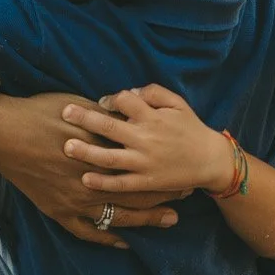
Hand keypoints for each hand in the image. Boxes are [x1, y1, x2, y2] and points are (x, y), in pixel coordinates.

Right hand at [0, 91, 181, 248]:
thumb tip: (129, 122)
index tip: (184, 167)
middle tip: (187, 194)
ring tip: (169, 220)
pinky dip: (109, 238)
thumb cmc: (40, 112)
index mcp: (101, 149)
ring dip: (147, 218)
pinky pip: (89, 232)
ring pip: (120, 215)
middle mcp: (92, 178)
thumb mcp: (80, 106)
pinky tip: (126, 241)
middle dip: (166, 193)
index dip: (166, 167)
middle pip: (139, 191)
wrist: (2, 131)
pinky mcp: (58, 211)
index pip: (143, 163)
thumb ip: (107, 120)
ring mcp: (75, 199)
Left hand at [61, 86, 227, 195]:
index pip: (124, 101)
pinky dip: (103, 182)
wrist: (209, 160)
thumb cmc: (190, 128)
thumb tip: (127, 92)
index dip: (110, 99)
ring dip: (87, 152)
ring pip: (110, 157)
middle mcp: (146, 138)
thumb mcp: (177, 103)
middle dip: (85, 119)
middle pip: (110, 127)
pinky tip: (85, 178)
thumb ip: (153, 92)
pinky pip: (121, 183)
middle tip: (65, 113)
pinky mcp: (146, 181)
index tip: (101, 103)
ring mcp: (144, 162)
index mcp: (152, 117)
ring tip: (67, 146)